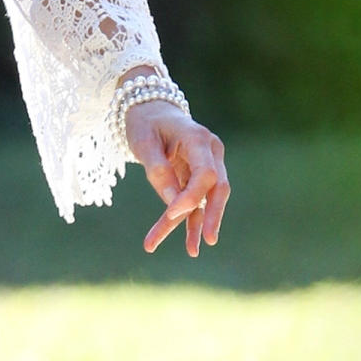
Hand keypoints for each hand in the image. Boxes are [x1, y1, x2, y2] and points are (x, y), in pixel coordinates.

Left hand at [126, 102, 228, 256]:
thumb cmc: (145, 122)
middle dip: (211, 215)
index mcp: (198, 138)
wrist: (150, 108)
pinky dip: (191, 221)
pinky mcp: (199, 176)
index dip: (192, 195)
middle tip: (207, 241)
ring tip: (192, 252)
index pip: (206, 173)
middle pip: (218, 188)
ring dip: (196, 225)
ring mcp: (208, 164)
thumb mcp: (143, 142)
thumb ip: (158, 170)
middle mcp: (210, 151)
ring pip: (206, 199)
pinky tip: (190, 245)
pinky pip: (197, 201)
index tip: (171, 212)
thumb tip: (172, 203)